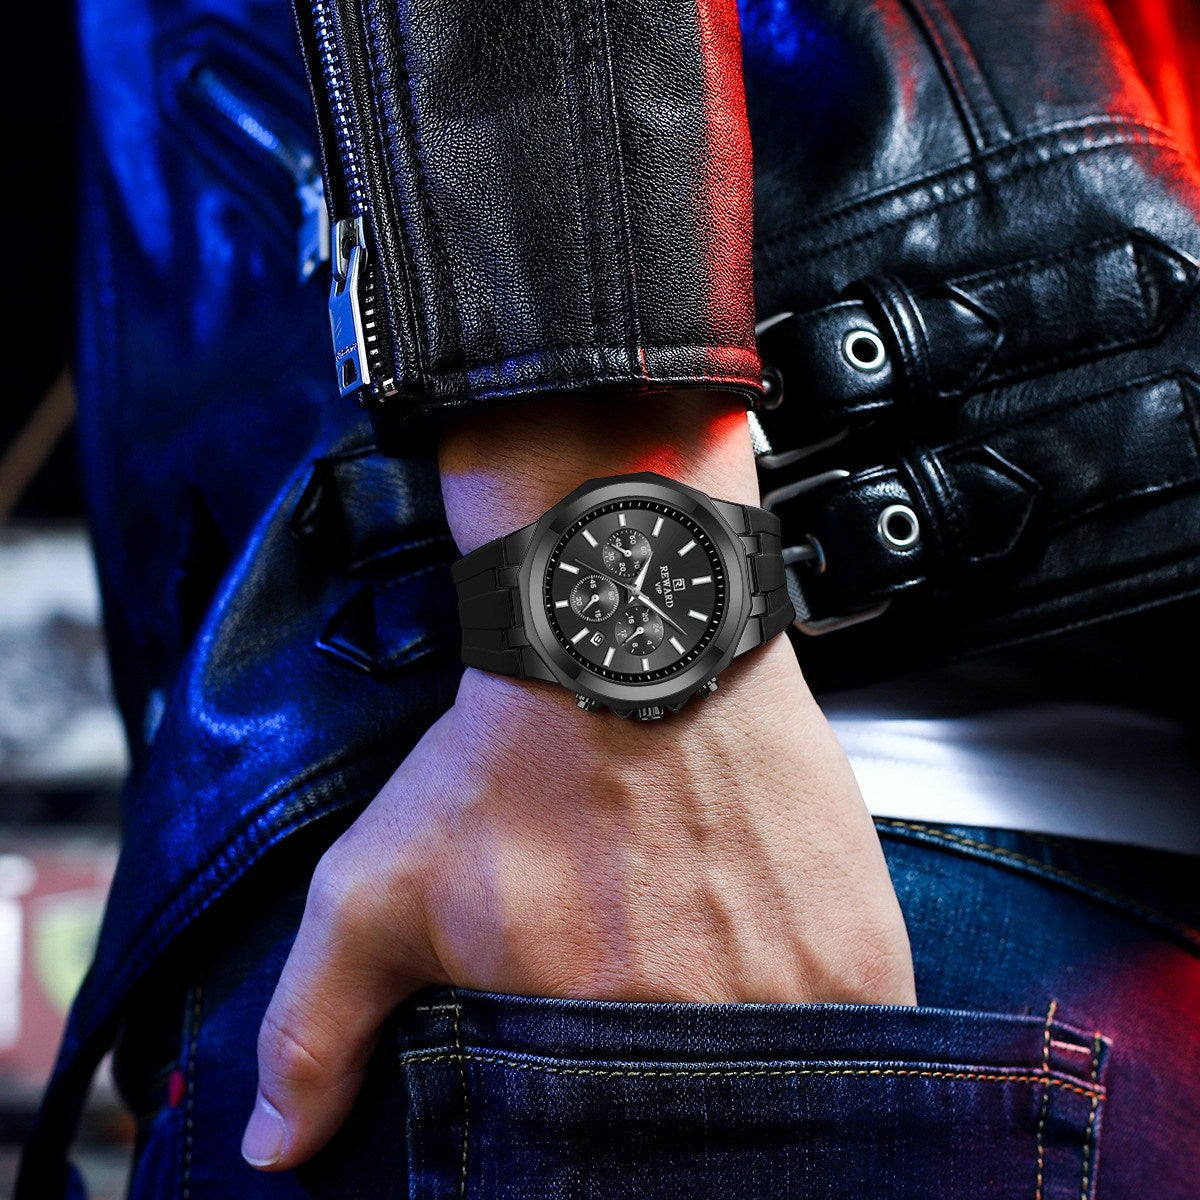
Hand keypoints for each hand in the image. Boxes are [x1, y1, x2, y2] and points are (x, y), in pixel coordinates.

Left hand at [243, 390, 915, 1171]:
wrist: (630, 639)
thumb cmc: (509, 756)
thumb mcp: (372, 883)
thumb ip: (315, 1026)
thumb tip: (279, 1151)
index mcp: (582, 1041)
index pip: (595, 1170)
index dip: (592, 1147)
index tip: (594, 1109)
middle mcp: (700, 1038)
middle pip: (694, 1137)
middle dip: (664, 1108)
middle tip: (648, 1008)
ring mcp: (797, 1001)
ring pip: (778, 1099)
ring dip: (743, 1069)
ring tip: (704, 978)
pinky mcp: (865, 955)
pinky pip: (854, 1047)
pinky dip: (814, 1034)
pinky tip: (764, 964)